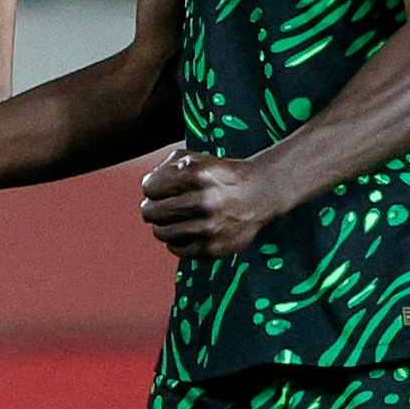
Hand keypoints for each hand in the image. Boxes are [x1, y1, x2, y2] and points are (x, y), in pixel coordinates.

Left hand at [140, 146, 283, 261]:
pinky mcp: (215, 247)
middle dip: (152, 208)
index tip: (160, 190)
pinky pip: (178, 250)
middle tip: (161, 207)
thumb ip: (165, 167)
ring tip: (174, 219)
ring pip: (161, 232)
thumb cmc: (221, 175)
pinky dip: (176, 242)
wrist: (262, 192)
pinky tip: (185, 232)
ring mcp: (211, 226)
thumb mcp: (195, 159)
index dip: (152, 188)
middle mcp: (205, 201)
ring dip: (162, 226)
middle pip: (151, 212)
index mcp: (197, 175)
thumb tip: (148, 186)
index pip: (150, 188)